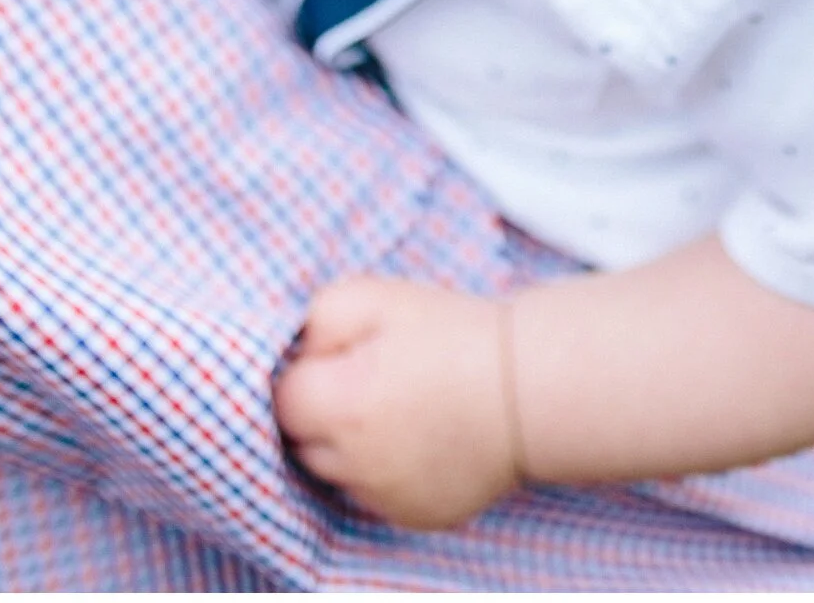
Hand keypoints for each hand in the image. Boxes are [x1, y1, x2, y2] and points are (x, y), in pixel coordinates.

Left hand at [273, 275, 519, 529]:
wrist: (527, 385)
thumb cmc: (452, 334)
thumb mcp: (375, 296)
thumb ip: (317, 321)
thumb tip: (299, 355)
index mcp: (343, 406)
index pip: (285, 400)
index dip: (308, 372)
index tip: (339, 357)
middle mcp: (357, 464)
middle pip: (305, 443)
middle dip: (323, 412)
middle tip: (367, 379)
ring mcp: (386, 498)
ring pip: (339, 474)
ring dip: (350, 446)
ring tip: (397, 406)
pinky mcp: (416, 516)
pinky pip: (377, 496)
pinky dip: (386, 471)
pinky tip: (418, 436)